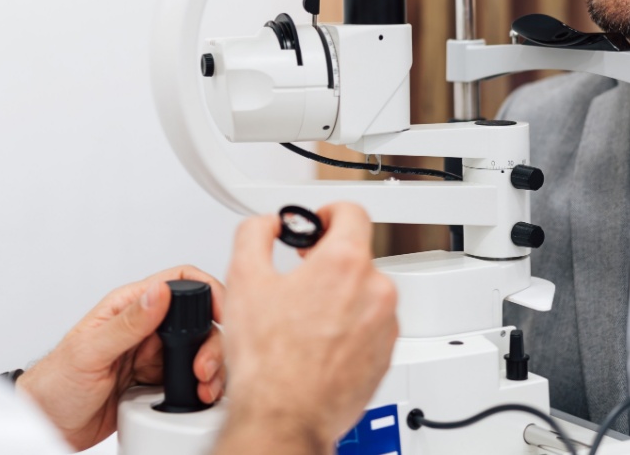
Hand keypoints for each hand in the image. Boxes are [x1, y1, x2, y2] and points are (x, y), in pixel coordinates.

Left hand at [17, 265, 225, 450]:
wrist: (48, 424)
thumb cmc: (55, 383)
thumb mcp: (89, 351)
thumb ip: (127, 323)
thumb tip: (158, 293)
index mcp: (128, 307)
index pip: (179, 282)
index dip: (208, 290)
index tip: (223, 312)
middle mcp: (144, 328)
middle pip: (197, 320)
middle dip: (212, 342)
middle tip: (204, 368)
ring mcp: (152, 356)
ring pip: (197, 351)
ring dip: (210, 368)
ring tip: (202, 388)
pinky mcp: (155, 383)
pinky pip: (188, 379)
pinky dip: (200, 388)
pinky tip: (195, 398)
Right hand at [215, 203, 397, 453]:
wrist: (285, 417)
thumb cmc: (269, 361)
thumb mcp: (244, 279)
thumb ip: (255, 233)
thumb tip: (266, 224)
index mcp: (346, 263)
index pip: (352, 212)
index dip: (328, 213)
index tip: (317, 224)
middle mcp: (375, 291)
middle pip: (357, 255)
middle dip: (328, 260)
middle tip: (301, 275)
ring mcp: (385, 325)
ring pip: (365, 292)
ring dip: (340, 295)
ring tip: (305, 317)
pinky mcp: (385, 354)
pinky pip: (371, 326)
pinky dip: (350, 326)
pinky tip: (319, 342)